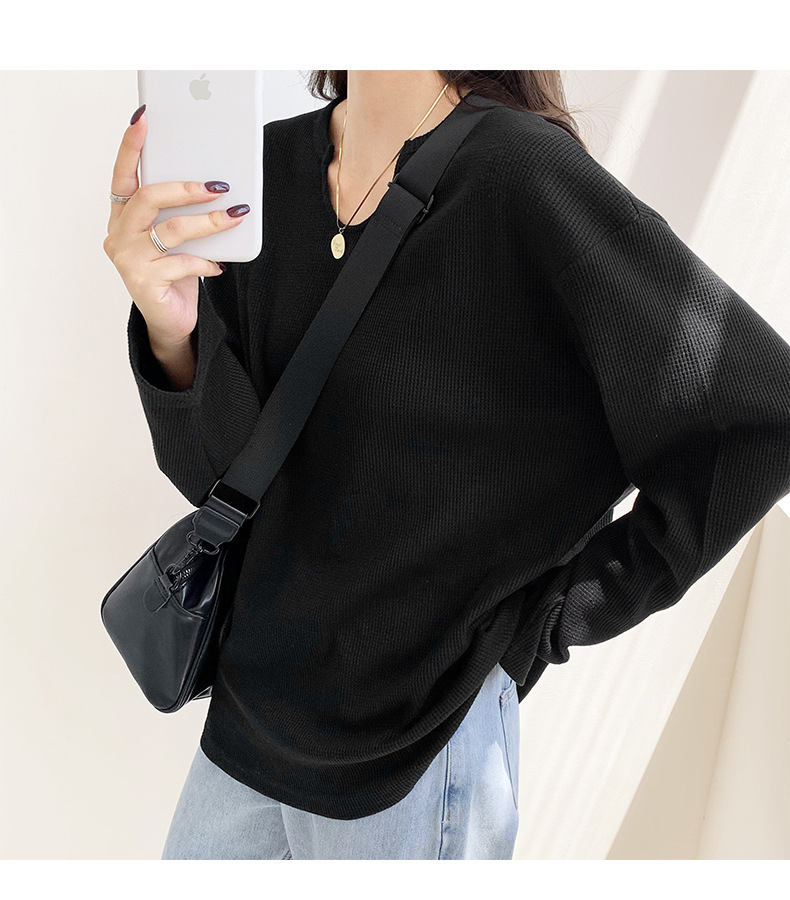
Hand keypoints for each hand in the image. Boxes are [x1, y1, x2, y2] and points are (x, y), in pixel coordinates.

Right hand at [103, 104, 250, 344]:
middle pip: (148, 198)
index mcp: (122, 217)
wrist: (170, 320)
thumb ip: (181, 213)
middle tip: (218, 185)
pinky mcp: (145, 282)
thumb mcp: (176, 238)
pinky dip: (205, 261)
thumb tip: (214, 183)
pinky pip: (182, 263)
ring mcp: (128, 259)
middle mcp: (118, 235)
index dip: (132, 146)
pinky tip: (219, 263)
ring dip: (207, 221)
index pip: (123, 175)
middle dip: (185, 188)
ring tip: (233, 216)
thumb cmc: (173, 272)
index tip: (144, 118)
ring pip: (171, 229)